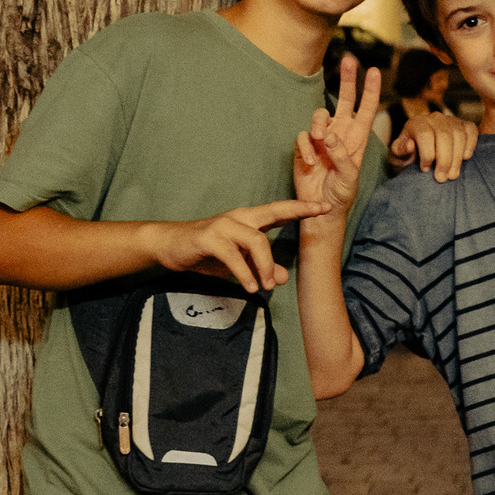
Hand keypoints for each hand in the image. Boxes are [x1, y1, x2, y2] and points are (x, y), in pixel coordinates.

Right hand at [148, 200, 327, 293]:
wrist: (169, 246)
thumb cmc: (207, 252)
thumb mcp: (239, 264)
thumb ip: (261, 268)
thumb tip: (282, 277)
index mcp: (248, 220)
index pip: (279, 211)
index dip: (302, 208)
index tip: (325, 207)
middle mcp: (239, 218)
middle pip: (273, 212)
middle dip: (298, 212)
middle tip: (319, 219)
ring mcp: (223, 225)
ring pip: (256, 240)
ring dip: (266, 265)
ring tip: (268, 286)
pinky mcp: (208, 238)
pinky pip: (232, 255)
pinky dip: (244, 273)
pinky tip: (250, 286)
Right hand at [293, 55, 381, 223]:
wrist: (320, 208)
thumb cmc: (341, 194)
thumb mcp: (349, 178)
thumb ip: (342, 156)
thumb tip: (329, 135)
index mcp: (357, 139)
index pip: (366, 109)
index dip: (370, 90)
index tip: (373, 70)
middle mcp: (340, 134)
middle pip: (344, 100)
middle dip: (347, 81)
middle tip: (349, 60)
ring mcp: (321, 139)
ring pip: (319, 116)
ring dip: (319, 124)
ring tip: (320, 139)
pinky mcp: (305, 146)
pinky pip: (303, 136)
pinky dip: (305, 147)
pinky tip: (309, 162)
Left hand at [390, 108, 478, 181]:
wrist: (421, 151)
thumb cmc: (409, 155)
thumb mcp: (398, 155)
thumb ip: (400, 150)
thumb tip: (410, 144)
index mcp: (416, 123)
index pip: (425, 134)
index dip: (427, 154)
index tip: (425, 170)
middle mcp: (434, 118)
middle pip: (444, 136)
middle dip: (444, 160)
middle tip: (442, 178)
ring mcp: (450, 120)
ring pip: (458, 134)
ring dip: (457, 157)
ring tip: (453, 175)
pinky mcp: (463, 125)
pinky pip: (471, 130)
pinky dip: (471, 144)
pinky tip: (465, 158)